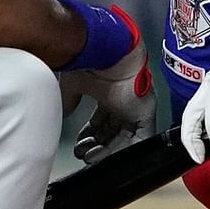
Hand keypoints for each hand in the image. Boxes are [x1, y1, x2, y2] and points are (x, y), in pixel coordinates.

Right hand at [64, 47, 155, 162]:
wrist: (105, 51)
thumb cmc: (89, 60)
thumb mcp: (73, 84)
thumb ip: (69, 100)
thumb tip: (64, 114)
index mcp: (108, 92)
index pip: (101, 122)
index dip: (90, 136)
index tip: (78, 145)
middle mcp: (123, 101)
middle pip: (113, 132)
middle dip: (97, 146)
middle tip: (83, 154)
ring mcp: (135, 107)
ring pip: (125, 138)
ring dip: (108, 151)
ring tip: (90, 157)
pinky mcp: (145, 111)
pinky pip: (140, 138)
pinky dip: (125, 150)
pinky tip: (107, 156)